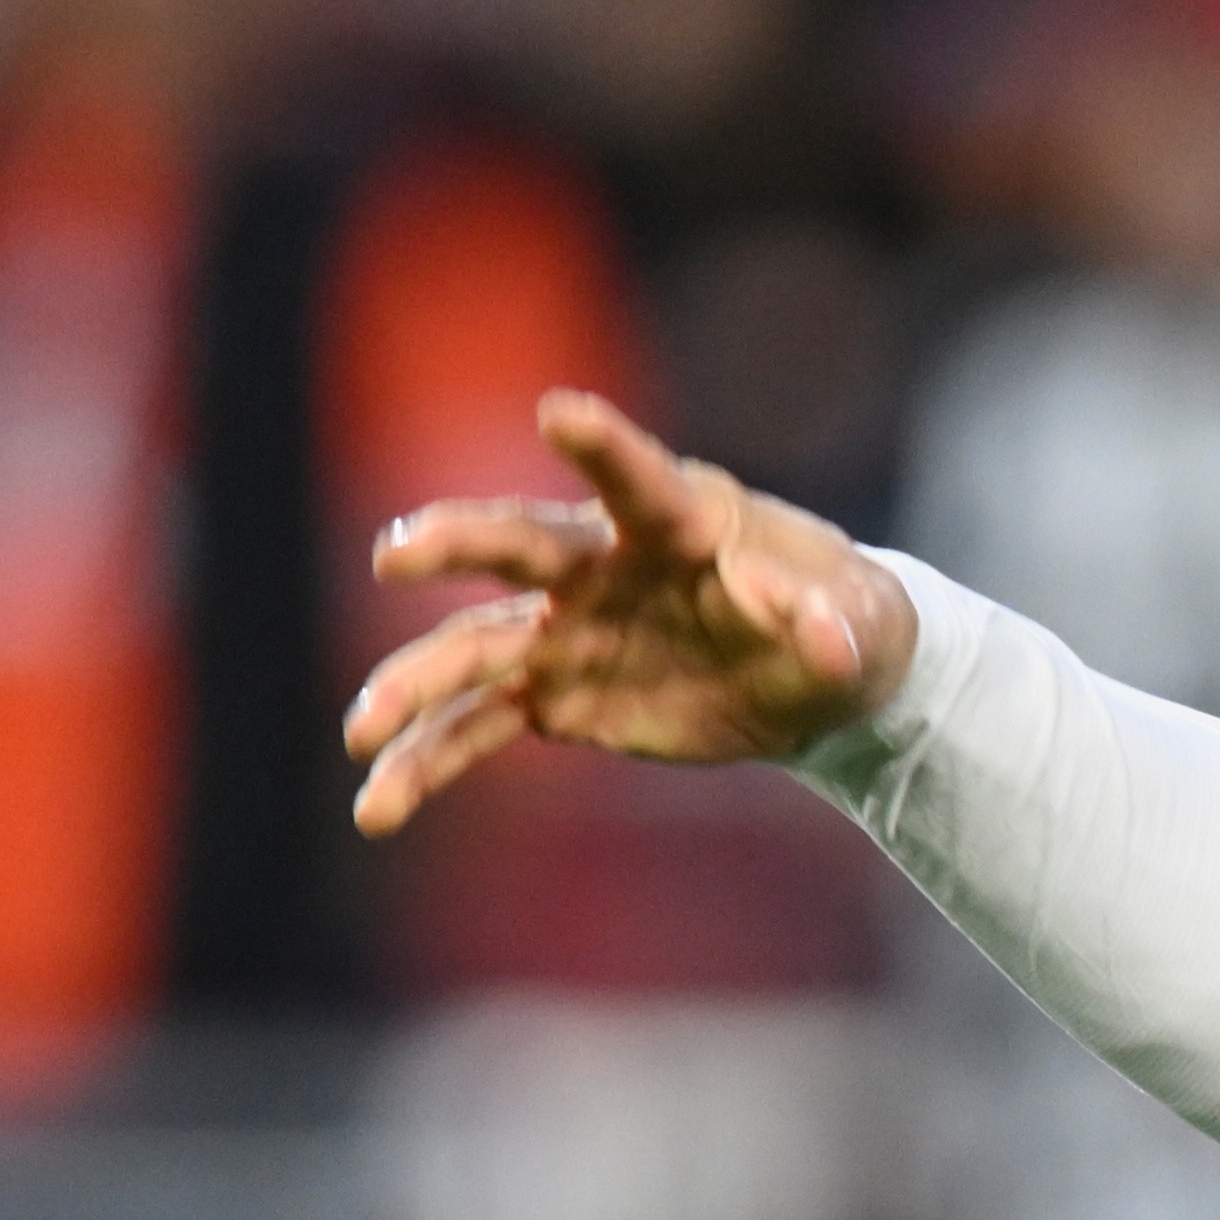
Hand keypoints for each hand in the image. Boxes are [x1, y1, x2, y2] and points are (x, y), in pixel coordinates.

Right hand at [344, 389, 919, 835]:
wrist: (806, 675)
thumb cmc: (839, 620)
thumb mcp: (859, 627)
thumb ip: (833, 628)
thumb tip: (822, 634)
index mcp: (679, 523)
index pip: (639, 479)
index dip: (603, 447)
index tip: (559, 412)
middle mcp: (602, 566)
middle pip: (521, 545)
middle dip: (458, 545)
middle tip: (396, 554)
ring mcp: (567, 630)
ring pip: (475, 650)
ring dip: (415, 687)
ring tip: (361, 731)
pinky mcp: (556, 694)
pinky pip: (479, 727)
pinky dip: (429, 763)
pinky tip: (377, 808)